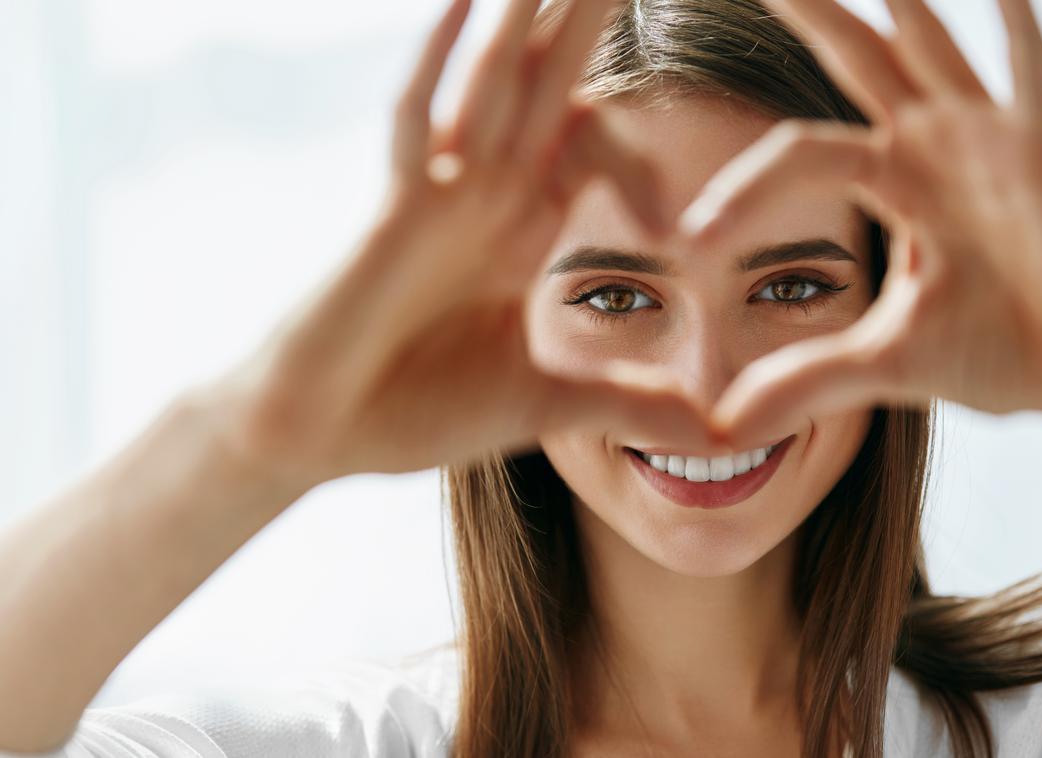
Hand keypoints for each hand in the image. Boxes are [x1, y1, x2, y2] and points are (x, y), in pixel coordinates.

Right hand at [201, 0, 723, 485]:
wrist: (320, 436)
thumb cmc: (415, 412)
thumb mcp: (547, 405)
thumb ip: (630, 405)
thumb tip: (721, 437)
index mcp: (521, 230)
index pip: (590, 149)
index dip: (636, 157)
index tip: (673, 220)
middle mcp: (485, 195)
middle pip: (548, 86)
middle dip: (586, 20)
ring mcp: (437, 195)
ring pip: (494, 82)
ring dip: (528, 16)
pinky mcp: (393, 213)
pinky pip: (415, 121)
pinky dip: (439, 63)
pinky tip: (468, 0)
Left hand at [678, 0, 1041, 448]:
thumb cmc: (1000, 356)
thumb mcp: (883, 365)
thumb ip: (803, 381)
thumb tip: (720, 428)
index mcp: (892, 184)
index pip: (797, 156)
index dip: (741, 192)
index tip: (687, 240)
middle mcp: (933, 148)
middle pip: (854, 61)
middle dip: (807, 13)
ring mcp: (988, 143)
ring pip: (928, 48)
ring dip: (896, 3)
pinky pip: (1028, 79)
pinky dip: (1015, 33)